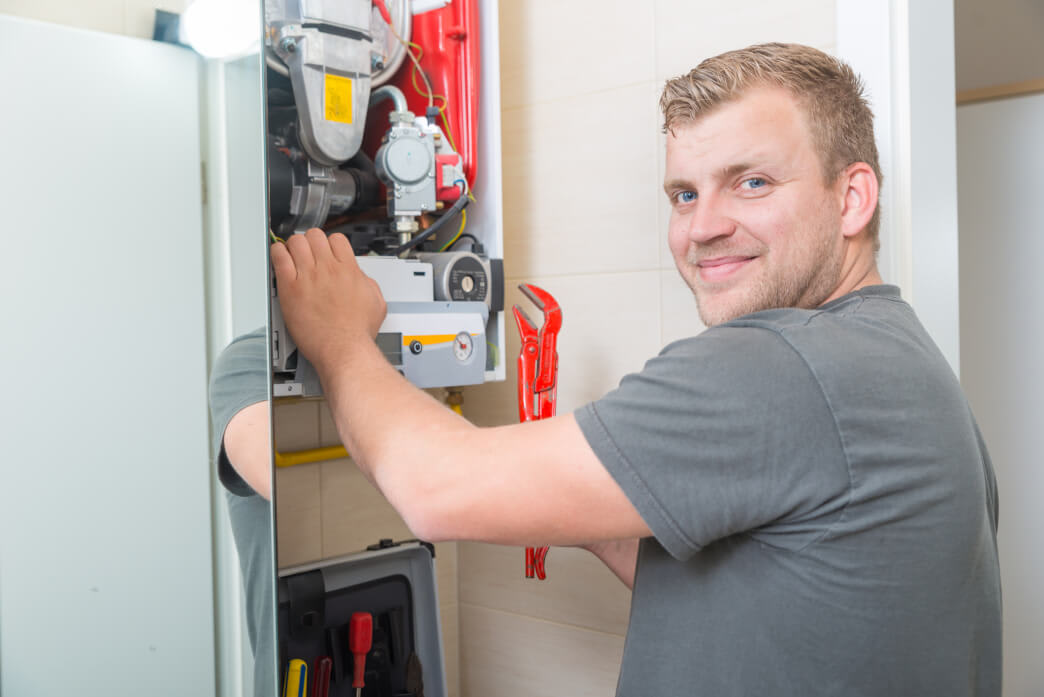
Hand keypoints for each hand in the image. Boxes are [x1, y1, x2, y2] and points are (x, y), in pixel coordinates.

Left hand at [270, 228, 386, 371]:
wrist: (344, 349)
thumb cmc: (357, 332)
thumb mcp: (376, 302)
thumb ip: (367, 283)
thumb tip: (359, 276)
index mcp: (349, 270)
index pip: (337, 239)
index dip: (330, 243)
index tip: (325, 250)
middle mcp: (328, 270)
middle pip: (315, 236)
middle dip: (311, 242)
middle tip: (307, 251)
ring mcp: (308, 277)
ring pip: (296, 242)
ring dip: (293, 245)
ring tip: (292, 254)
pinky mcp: (291, 288)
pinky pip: (279, 258)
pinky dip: (277, 253)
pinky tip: (279, 257)